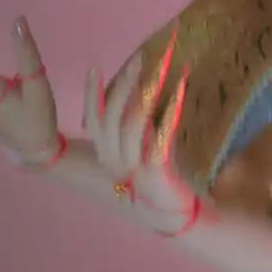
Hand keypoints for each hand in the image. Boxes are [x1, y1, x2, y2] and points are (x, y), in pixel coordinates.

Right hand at [81, 38, 200, 235]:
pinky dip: (169, 112)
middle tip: (139, 59)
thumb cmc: (159, 175)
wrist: (174, 212)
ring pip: (131, 125)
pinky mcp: (155, 173)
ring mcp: (133, 169)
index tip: (94, 68)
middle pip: (111, 118)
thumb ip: (135, 123)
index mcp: (107, 155)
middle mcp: (113, 162)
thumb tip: (142, 86)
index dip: (91, 94)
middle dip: (123, 85)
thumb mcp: (141, 146)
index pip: (92, 121)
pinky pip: (159, 138)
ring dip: (145, 93)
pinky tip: (180, 92)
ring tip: (160, 70)